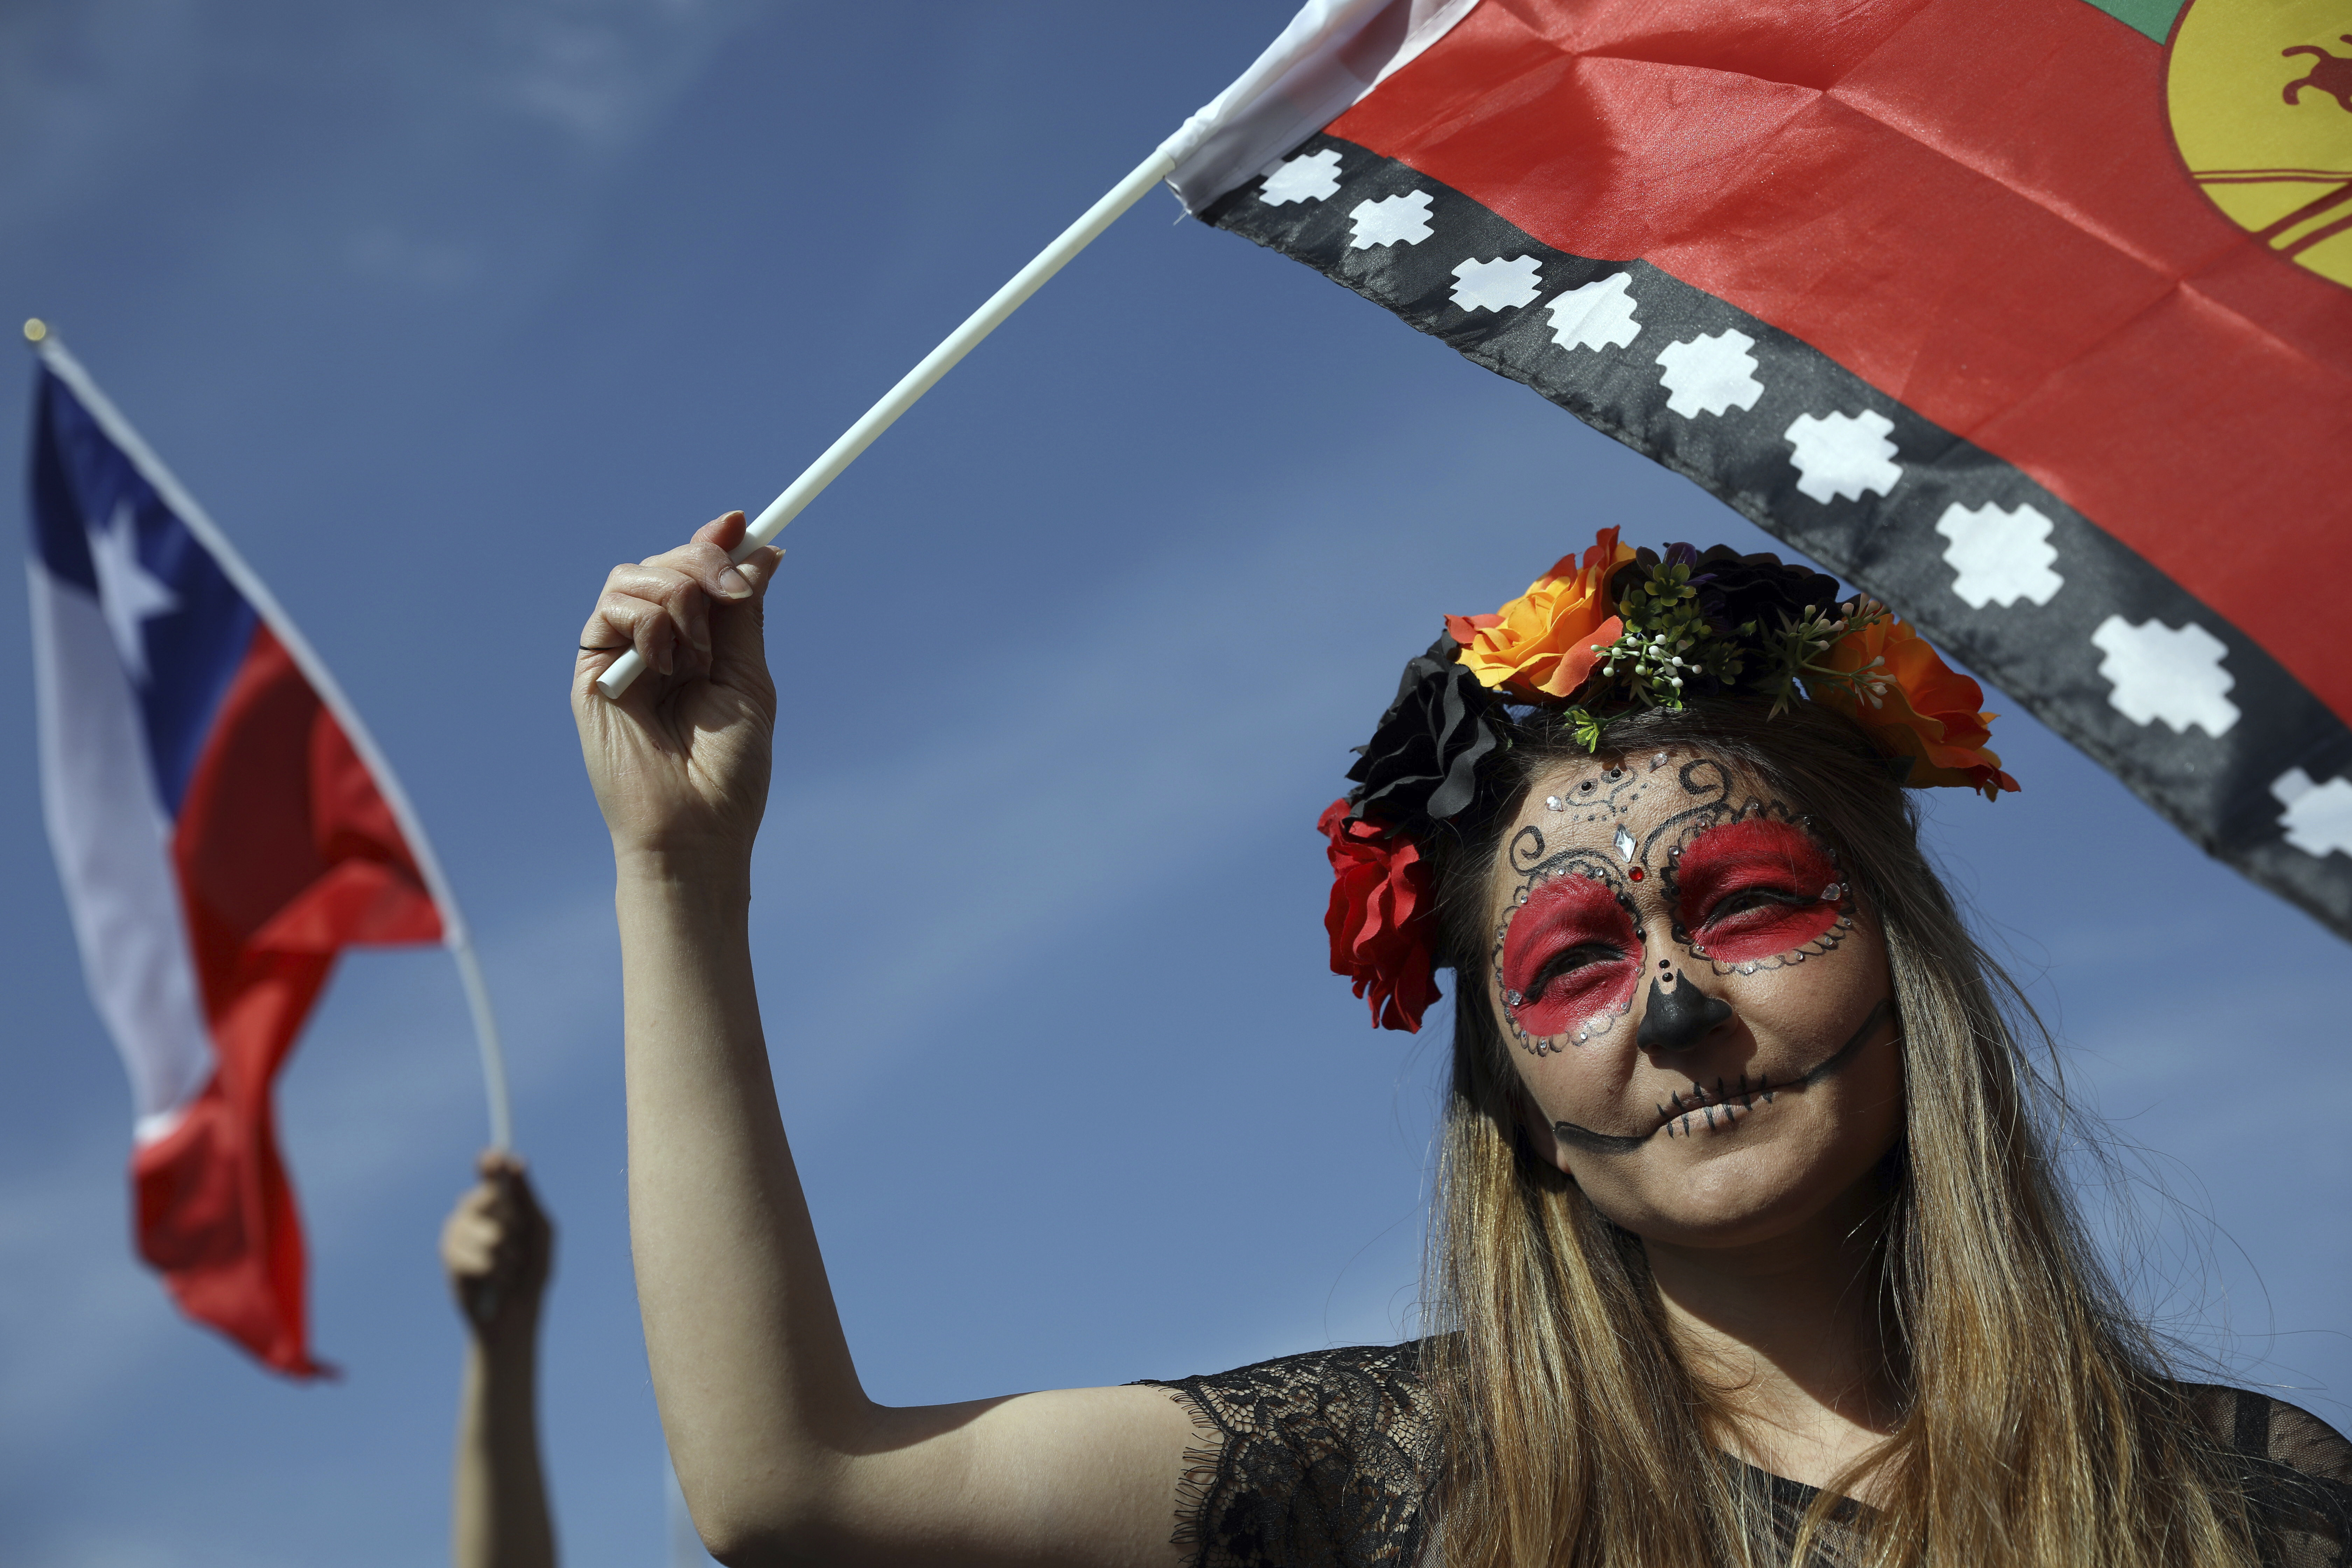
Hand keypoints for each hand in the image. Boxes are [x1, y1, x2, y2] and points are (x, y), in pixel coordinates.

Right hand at [441, 1152, 554, 1344]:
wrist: (516, 1314)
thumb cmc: (532, 1270)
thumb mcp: (540, 1231)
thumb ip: (529, 1198)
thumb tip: (517, 1162)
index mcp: (497, 1203)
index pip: (489, 1174)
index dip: (490, 1163)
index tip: (496, 1156)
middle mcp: (473, 1213)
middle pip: (488, 1199)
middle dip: (512, 1221)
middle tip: (518, 1241)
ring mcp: (457, 1234)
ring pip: (488, 1233)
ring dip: (508, 1255)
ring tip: (509, 1268)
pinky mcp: (450, 1259)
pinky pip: (476, 1258)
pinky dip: (494, 1272)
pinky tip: (495, 1282)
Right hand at [572, 511, 782, 866]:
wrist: (697, 825)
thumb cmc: (729, 767)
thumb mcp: (748, 675)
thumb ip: (743, 612)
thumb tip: (763, 550)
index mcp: (695, 645)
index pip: (695, 574)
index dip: (715, 543)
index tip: (743, 522)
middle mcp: (655, 644)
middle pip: (666, 562)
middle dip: (704, 565)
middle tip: (731, 597)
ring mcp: (620, 655)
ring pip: (635, 575)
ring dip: (678, 600)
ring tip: (694, 658)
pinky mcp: (591, 671)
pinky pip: (611, 608)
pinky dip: (648, 624)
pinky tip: (666, 667)